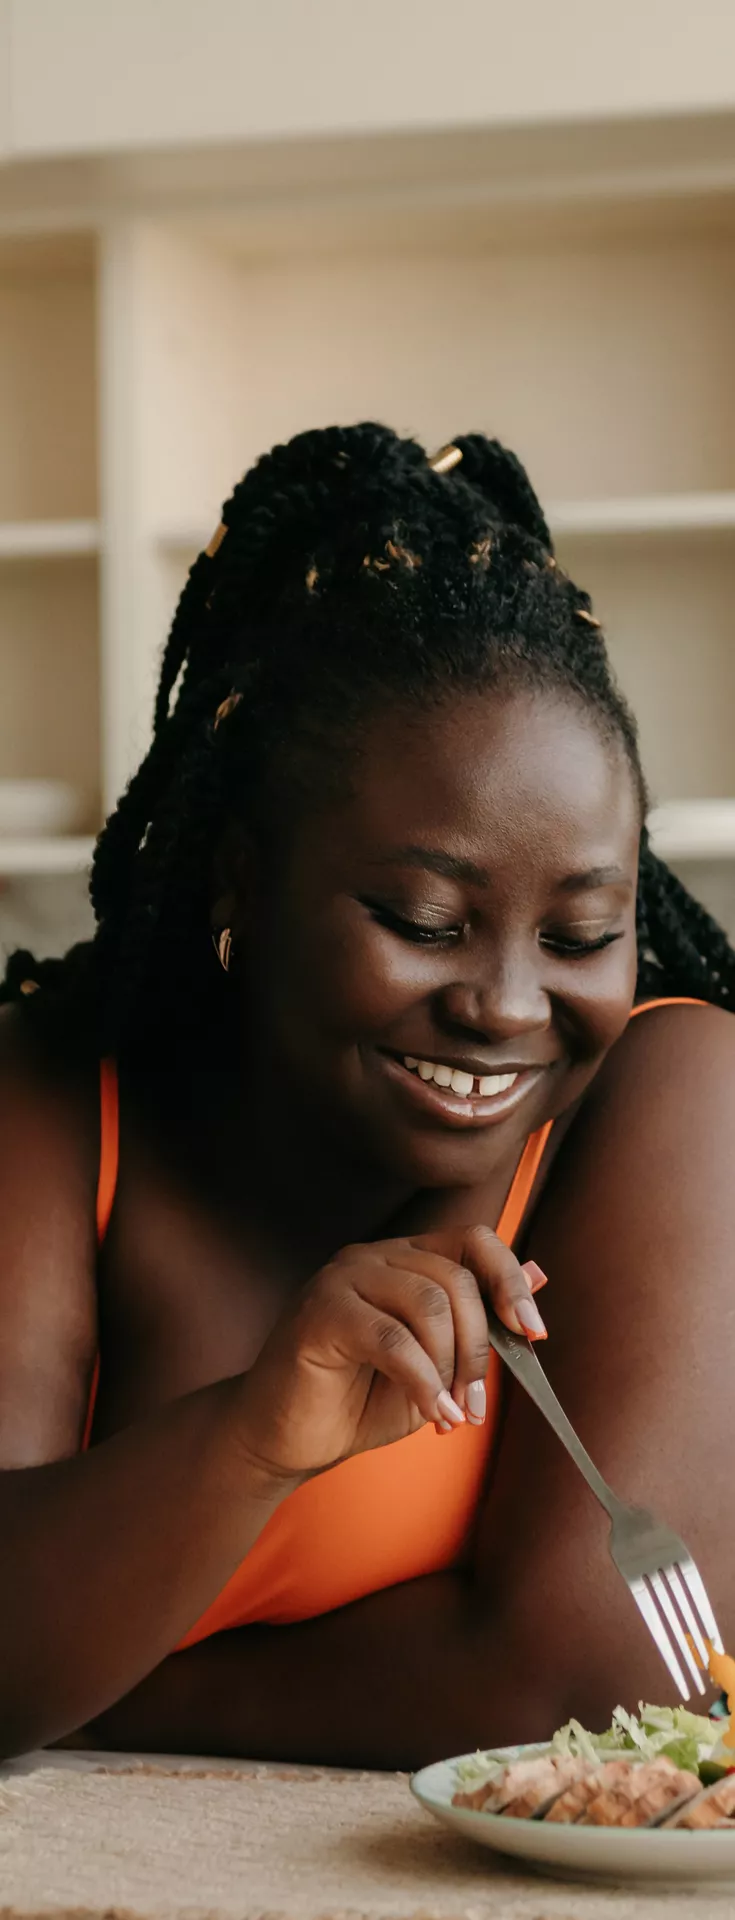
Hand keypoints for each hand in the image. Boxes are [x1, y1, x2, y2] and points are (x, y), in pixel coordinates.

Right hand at [236, 1228, 547, 1478]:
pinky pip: (393, 1340)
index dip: (510, 1280)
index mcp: (405, 1259)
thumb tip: (539, 1273)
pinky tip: (433, 1414)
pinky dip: (424, 1383)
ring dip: (452, 1368)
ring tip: (450, 1415)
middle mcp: (373, 1256)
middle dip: (479, 1350)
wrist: (287, 1440)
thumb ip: (480, 1322)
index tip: (534, 1332)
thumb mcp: (437, 1366)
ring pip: (430, 1305)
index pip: (474, 1239)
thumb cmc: (359, 1402)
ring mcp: (342, 1278)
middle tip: (474, 1405)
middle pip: (457, 1280)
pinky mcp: (319, 1312)